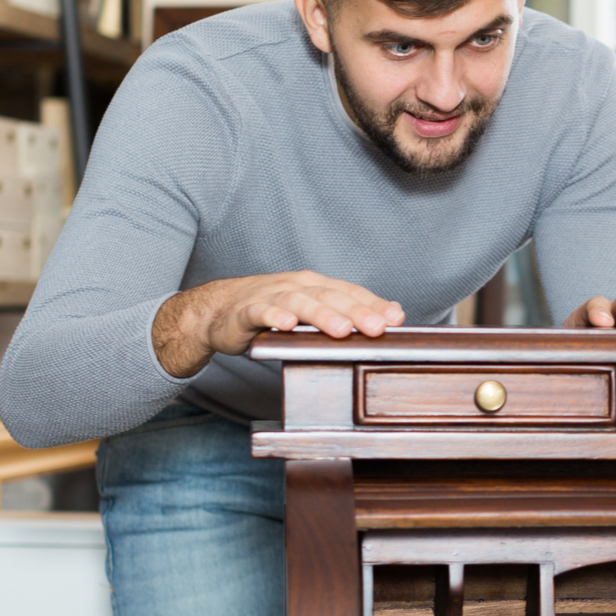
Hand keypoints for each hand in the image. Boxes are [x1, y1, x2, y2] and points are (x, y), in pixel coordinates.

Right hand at [152, 270, 403, 377]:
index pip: (350, 293)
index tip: (396, 319)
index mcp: (316, 286)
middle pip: (331, 297)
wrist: (218, 311)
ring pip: (300, 303)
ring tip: (341, 329)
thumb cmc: (272, 311)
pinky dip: (274, 317)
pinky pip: (261, 312)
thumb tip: (391, 318)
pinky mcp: (246, 311)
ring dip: (322, 315)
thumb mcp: (311, 312)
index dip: (373, 305)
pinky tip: (287, 325)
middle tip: (377, 328)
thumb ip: (345, 314)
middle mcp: (297, 286)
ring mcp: (272, 296)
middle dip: (356, 312)